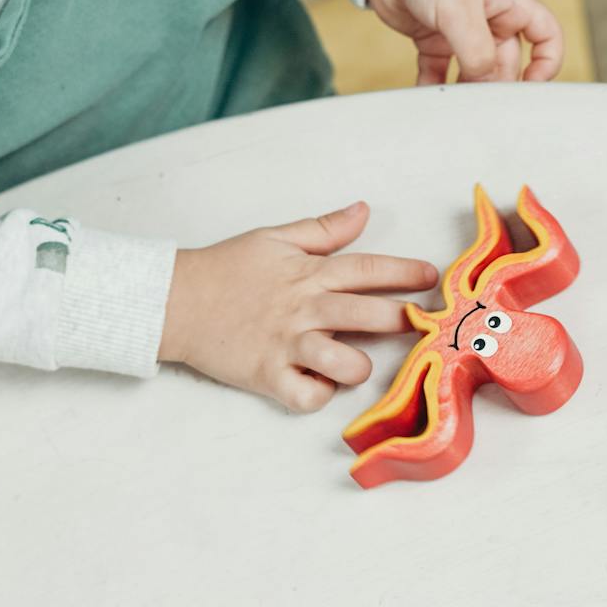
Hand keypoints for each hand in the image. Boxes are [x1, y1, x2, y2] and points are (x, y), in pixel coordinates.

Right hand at [158, 202, 437, 412]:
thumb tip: (363, 210)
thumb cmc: (225, 269)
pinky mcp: (267, 376)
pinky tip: (317, 384)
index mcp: (308, 273)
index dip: (406, 274)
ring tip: (356, 364)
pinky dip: (318, 395)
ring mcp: (287, 345)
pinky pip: (308, 396)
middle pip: (370, 316)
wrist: (173, 301)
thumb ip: (323, 229)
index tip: (432, 278)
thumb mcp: (275, 238)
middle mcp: (304, 309)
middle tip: (419, 326)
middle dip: (403, 321)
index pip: (369, 270)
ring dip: (360, 367)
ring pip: (347, 365)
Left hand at [365, 0, 564, 85]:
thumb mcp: (459, 8)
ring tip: (454, 105)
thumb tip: (484, 84)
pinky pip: (440, 71)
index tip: (532, 85)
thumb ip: (476, 50)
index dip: (547, 62)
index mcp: (510, 4)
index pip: (547, 35)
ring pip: (475, 72)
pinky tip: (427, 96)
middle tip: (481, 104)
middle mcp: (491, 19)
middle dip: (496, 84)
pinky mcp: (435, 39)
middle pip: (508, 63)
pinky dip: (435, 85)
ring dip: (467, 90)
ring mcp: (462, 31)